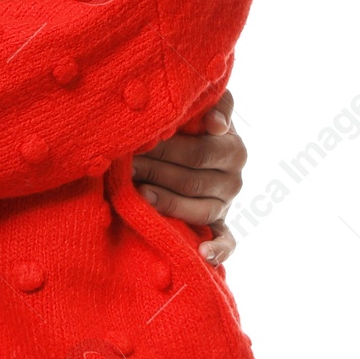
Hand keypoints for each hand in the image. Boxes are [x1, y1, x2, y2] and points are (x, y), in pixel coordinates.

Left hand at [131, 89, 245, 267]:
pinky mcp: (220, 225)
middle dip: (156, 172)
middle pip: (191, 180)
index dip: (167, 150)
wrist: (202, 142)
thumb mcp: (206, 106)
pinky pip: (226, 241)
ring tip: (140, 195)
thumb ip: (216, 105)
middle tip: (126, 166)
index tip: (140, 145)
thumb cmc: (196, 121)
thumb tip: (215, 125)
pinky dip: (217, 250)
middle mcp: (234, 180)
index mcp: (233, 149)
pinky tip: (202, 254)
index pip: (198, 152)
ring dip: (168, 204)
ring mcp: (226, 205)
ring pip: (198, 210)